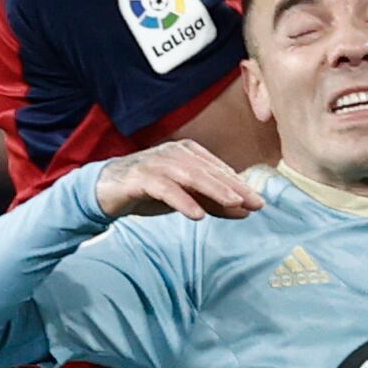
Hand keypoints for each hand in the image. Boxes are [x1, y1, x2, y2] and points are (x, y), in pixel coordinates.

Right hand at [95, 140, 263, 220]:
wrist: (107, 189)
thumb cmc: (151, 190)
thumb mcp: (186, 197)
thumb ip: (213, 202)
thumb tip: (246, 210)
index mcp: (189, 152)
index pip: (219, 169)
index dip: (240, 185)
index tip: (260, 201)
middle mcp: (175, 153)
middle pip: (209, 171)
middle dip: (235, 188)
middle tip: (256, 203)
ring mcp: (157, 163)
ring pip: (191, 176)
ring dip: (214, 190)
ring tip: (234, 204)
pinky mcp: (141, 178)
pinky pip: (165, 189)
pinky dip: (183, 201)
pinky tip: (197, 214)